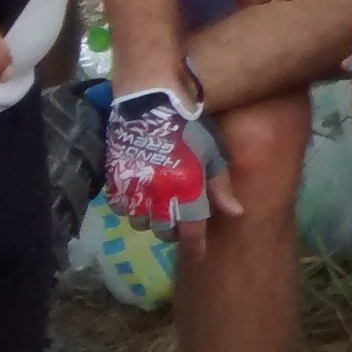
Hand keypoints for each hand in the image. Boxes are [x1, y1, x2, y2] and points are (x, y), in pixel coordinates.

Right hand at [105, 85, 236, 250]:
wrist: (149, 96)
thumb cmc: (187, 121)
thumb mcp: (210, 151)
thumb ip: (219, 185)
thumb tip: (236, 213)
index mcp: (183, 190)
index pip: (189, 230)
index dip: (195, 245)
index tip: (199, 254)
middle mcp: (156, 195)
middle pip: (162, 230)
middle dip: (172, 230)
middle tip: (178, 221)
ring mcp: (132, 187)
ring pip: (139, 221)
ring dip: (150, 219)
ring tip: (158, 207)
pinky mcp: (114, 177)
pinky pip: (120, 205)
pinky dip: (130, 206)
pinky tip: (140, 195)